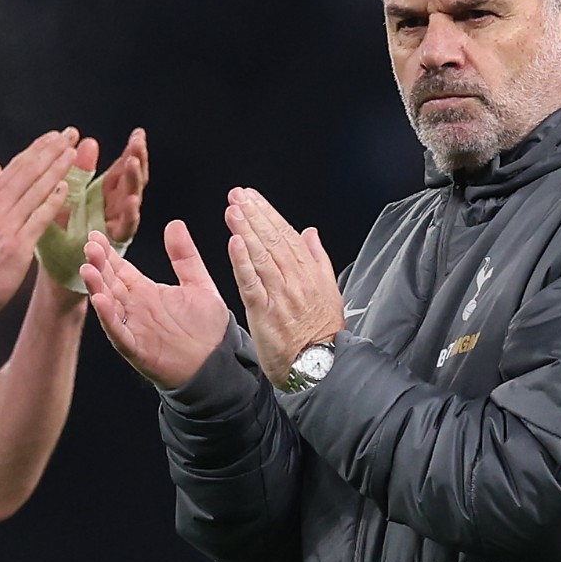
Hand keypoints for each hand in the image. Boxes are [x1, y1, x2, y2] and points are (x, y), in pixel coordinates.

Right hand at [0, 128, 83, 320]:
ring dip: (56, 169)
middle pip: (27, 171)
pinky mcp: (17, 247)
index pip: (14, 167)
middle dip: (50, 150)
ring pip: (34, 190)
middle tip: (70, 134)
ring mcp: (5, 227)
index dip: (36, 149)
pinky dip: (52, 202)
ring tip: (73, 153)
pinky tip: (66, 189)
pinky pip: (38, 219)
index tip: (54, 136)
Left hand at [35, 127, 147, 302]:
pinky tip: (132, 201)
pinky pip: (125, 229)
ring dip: (135, 182)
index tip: (138, 133)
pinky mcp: (113, 245)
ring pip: (133, 201)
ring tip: (134, 163)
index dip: (132, 151)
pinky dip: (130, 215)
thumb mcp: (68, 197)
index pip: (123, 169)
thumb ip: (81, 171)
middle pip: (133, 181)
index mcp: (106, 196)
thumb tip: (89, 140)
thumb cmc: (61, 237)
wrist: (56, 274)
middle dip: (137, 161)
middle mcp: (116, 209)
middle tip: (138, 142)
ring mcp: (117, 227)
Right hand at [81, 219, 235, 390]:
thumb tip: (175, 225)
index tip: (96, 235)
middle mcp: (135, 308)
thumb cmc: (208, 328)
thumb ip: (185, 257)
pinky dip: (108, 317)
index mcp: (146, 292)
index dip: (108, 253)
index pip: (120, 268)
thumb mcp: (199, 284)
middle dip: (99, 264)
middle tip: (89, 246)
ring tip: (88, 269)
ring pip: (109, 305)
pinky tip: (100, 300)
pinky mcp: (137, 348)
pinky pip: (119, 332)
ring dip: (97, 288)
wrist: (217, 363)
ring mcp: (134, 328)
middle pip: (110, 283)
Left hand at [220, 188, 344, 388]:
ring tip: (232, 210)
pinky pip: (252, 283)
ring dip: (246, 230)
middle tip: (237, 195)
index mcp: (309, 272)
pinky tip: (234, 244)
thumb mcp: (328, 290)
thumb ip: (318, 259)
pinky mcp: (265, 313)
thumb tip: (310, 233)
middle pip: (272, 240)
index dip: (268, 213)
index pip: (286, 235)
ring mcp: (280, 295)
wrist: (321, 367)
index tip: (252, 197)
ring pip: (261, 256)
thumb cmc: (322, 332)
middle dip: (254, 214)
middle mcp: (295, 279)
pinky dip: (242, 262)